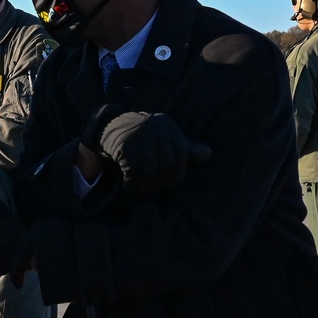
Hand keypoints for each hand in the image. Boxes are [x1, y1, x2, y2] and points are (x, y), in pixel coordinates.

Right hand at [83, 104, 210, 195]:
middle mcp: (155, 127)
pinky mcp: (124, 145)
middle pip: (167, 163)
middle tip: (153, 192)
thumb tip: (208, 155)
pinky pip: (133, 171)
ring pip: (151, 169)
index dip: (179, 173)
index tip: (171, 187)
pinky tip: (129, 185)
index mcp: (168, 125)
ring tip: (140, 191)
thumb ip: (186, 149)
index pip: (182, 151)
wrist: (109, 129)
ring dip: (145, 186)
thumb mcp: (164, 140)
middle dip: (161, 183)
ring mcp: (139, 135)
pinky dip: (132, 183)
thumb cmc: (143, 140)